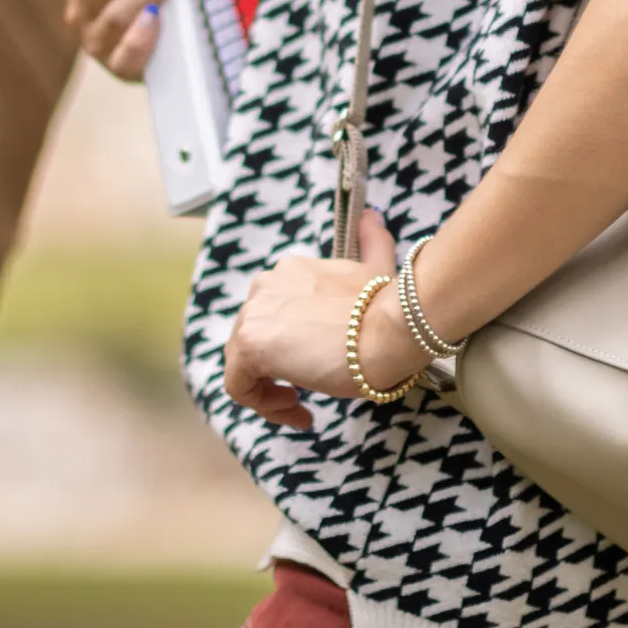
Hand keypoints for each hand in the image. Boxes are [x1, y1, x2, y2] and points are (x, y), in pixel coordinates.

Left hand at [223, 212, 427, 431]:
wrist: (388, 330)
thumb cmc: (386, 307)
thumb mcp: (378, 267)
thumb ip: (372, 241)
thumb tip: (371, 216)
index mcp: (290, 271)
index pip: (273, 314)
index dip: (290, 344)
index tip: (317, 361)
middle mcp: (265, 285)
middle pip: (254, 337)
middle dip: (278, 367)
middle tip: (308, 389)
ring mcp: (254, 313)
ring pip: (242, 362)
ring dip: (269, 389)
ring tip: (302, 405)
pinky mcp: (250, 345)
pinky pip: (239, 386)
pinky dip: (262, 404)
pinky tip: (298, 411)